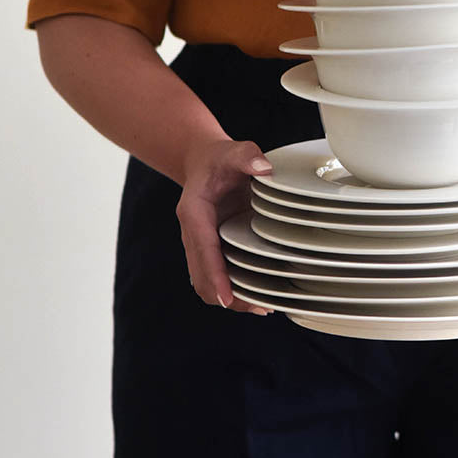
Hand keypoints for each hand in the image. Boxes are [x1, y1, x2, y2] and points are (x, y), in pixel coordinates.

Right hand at [176, 138, 275, 314]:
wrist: (205, 161)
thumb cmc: (221, 158)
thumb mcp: (235, 150)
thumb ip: (248, 156)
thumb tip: (265, 169)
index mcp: (194, 212)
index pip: (203, 249)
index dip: (215, 274)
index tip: (227, 298)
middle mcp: (192, 233)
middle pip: (201, 275)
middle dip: (225, 295)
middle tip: (258, 307)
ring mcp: (200, 244)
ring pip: (206, 282)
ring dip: (230, 298)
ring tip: (263, 307)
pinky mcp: (211, 249)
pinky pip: (217, 275)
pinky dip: (233, 288)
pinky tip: (257, 295)